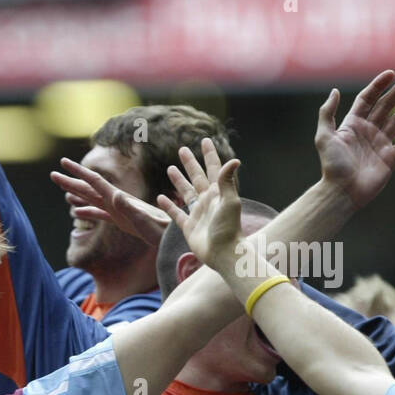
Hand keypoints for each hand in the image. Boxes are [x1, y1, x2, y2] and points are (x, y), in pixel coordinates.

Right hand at [53, 157, 170, 247]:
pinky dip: (87, 212)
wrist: (174, 236)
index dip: (79, 172)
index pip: (95, 182)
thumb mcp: (145, 220)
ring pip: (92, 200)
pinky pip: (100, 214)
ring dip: (77, 194)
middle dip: (71, 181)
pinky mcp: (121, 221)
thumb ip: (130, 208)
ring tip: (63, 190)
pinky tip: (77, 212)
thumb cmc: (162, 231)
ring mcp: (118, 211)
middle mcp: (116, 202)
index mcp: (119, 200)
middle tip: (53, 173)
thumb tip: (114, 195)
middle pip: (89, 188)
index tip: (63, 163)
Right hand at [157, 138, 241, 274]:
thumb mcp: (229, 202)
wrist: (222, 253)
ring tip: (170, 168)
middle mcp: (208, 201)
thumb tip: (234, 159)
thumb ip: (228, 181)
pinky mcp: (189, 226)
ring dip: (178, 180)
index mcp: (218, 193)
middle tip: (182, 149)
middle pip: (197, 177)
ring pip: (186, 192)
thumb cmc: (228, 228)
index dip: (209, 155)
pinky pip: (176, 213)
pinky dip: (168, 206)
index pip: (214, 169)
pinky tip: (160, 198)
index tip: (205, 141)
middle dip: (190, 163)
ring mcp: (198, 213)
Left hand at [315, 70, 394, 210]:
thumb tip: (334, 91)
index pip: (367, 99)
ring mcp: (380, 144)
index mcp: (352, 125)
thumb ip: (327, 113)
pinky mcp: (390, 158)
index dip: (378, 86)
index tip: (391, 73)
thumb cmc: (332, 165)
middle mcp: (367, 132)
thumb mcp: (324, 137)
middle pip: (386, 106)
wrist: (341, 192)